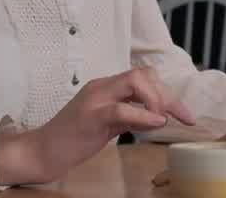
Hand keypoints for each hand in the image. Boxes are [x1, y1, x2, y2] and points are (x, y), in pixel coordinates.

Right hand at [0, 67, 195, 184]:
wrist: (41, 152)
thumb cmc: (72, 139)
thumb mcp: (106, 124)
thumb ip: (128, 115)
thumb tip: (156, 116)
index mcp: (106, 86)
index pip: (143, 77)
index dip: (167, 93)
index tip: (184, 114)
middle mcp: (101, 86)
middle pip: (144, 74)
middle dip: (168, 95)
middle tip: (182, 117)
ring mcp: (95, 99)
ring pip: (135, 81)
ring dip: (157, 99)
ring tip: (165, 118)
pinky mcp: (90, 116)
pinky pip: (122, 109)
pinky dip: (143, 115)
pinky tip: (155, 123)